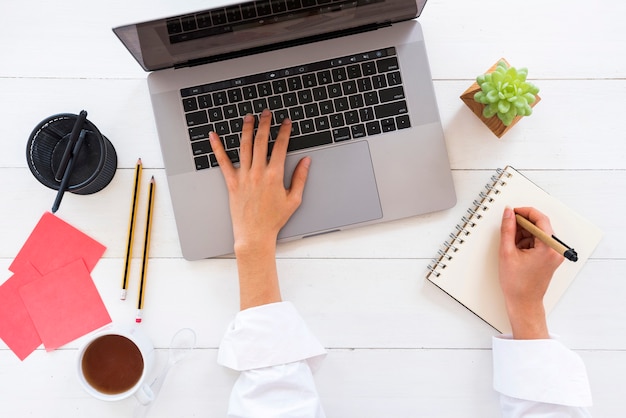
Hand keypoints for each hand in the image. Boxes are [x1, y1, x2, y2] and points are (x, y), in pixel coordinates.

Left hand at [209, 109, 310, 308]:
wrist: (254, 235)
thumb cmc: (274, 220)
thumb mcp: (294, 200)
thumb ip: (301, 178)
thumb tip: (306, 161)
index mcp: (275, 175)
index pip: (280, 147)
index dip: (284, 132)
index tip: (286, 122)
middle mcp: (258, 173)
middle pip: (261, 141)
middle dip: (265, 124)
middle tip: (266, 113)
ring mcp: (243, 176)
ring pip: (244, 146)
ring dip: (246, 129)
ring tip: (248, 117)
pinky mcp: (231, 182)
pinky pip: (223, 161)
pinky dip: (217, 147)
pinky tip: (213, 136)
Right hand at [498, 207, 563, 338]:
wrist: (523, 303)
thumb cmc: (517, 284)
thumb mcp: (507, 252)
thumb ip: (507, 229)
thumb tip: (508, 213)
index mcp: (548, 247)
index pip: (540, 219)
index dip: (525, 212)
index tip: (513, 212)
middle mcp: (555, 250)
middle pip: (540, 226)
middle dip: (522, 225)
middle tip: (508, 229)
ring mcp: (554, 254)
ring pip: (538, 233)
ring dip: (523, 234)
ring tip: (511, 246)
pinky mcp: (550, 258)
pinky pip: (538, 242)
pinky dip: (526, 242)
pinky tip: (516, 251)